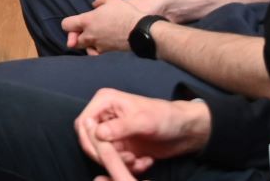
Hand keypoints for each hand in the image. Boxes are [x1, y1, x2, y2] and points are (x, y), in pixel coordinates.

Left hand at [63, 0, 145, 53]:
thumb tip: (94, 4)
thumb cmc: (125, 14)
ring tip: (95, 39)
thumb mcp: (112, 0)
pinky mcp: (107, 54)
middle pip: (73, 41)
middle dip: (76, 37)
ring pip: (85, 49)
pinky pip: (96, 55)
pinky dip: (96, 52)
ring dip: (87, 45)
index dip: (70, 25)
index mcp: (87, 21)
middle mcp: (90, 35)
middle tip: (85, 33)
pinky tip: (101, 47)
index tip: (76, 24)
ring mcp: (98, 46)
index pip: (66, 25)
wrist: (140, 31)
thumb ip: (99, 0)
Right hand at [74, 91, 210, 177]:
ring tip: (139, 161)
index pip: (84, 123)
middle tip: (129, 160)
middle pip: (90, 141)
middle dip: (108, 155)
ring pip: (104, 154)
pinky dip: (130, 166)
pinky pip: (117, 161)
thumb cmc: (165, 117)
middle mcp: (105, 117)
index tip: (104, 155)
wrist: (185, 130)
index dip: (89, 141)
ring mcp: (113, 132)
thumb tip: (97, 134)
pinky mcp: (123, 146)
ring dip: (121, 162)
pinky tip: (145, 162)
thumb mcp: (143, 121)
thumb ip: (120, 127)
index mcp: (105, 102)